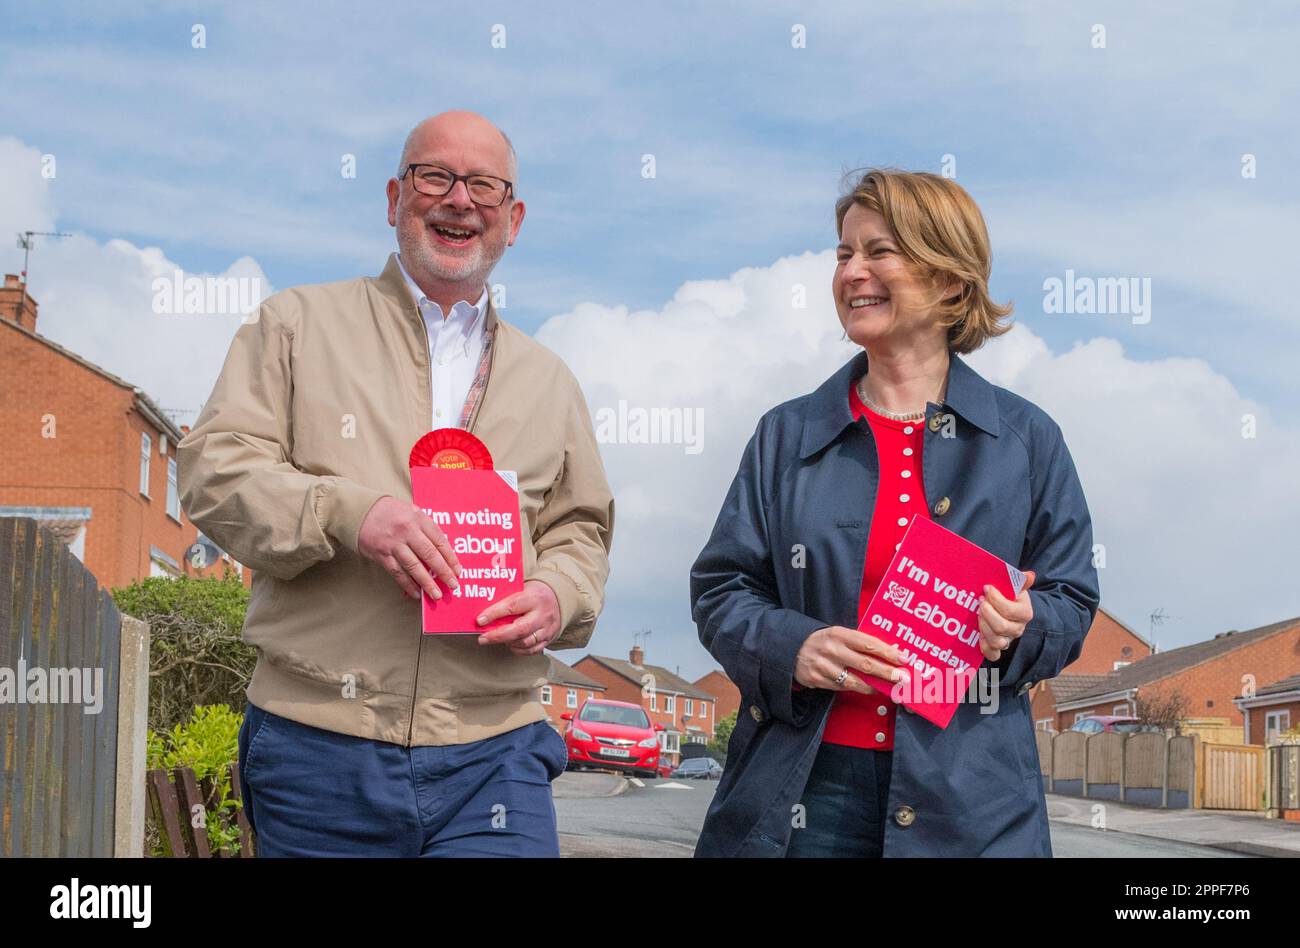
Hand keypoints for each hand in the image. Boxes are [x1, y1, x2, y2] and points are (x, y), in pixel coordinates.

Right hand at [357, 497, 461, 600]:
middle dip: (443, 572)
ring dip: (426, 583)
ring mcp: (394, 543)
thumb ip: (427, 528)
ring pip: (414, 566)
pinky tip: (416, 593)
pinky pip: (397, 572)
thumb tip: (443, 551)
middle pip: (429, 554)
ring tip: (436, 594)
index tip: (458, 570)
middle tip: (453, 585)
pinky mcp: (382, 554)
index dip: (450, 557)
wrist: (360, 511)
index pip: (439, 540)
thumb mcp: (412, 512)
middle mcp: (407, 530)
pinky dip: (407, 584)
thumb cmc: (391, 512)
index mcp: (418, 518)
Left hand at [474, 580, 561, 654]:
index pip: (512, 606)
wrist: (559, 598)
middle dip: (498, 635)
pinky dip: (518, 649)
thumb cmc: (536, 593)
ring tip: (495, 639)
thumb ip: (507, 598)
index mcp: (534, 597)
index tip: (480, 620)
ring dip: (507, 642)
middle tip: (483, 638)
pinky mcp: (548, 639)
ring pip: (525, 642)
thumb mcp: (523, 588)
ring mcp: (547, 628)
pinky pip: (531, 650)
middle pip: (519, 629)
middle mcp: (542, 614)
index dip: (494, 614)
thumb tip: (484, 608)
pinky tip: (509, 643)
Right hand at [793, 626, 908, 692]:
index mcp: (839, 634)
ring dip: (873, 685)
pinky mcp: (817, 680)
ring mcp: (823, 666)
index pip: (868, 643)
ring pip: (854, 681)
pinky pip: (841, 688)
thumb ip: (860, 642)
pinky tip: (868, 688)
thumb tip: (889, 651)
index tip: (903, 659)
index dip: (887, 652)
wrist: (792, 648)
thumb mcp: (839, 634)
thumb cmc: (823, 641)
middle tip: (903, 678)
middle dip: (887, 672)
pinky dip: (857, 689)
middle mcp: (831, 650)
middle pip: (864, 664)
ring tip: (887, 687)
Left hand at [978, 570, 1036, 661]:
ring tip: (977, 615)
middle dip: (987, 613)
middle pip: (1002, 627)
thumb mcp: (1014, 587)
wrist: (1007, 610)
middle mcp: (1018, 629)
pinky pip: (993, 655)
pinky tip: (978, 635)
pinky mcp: (998, 649)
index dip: (995, 599)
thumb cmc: (1008, 596)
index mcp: (1024, 613)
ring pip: (997, 642)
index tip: (986, 588)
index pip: (1010, 610)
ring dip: (983, 627)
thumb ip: (1020, 581)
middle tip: (979, 602)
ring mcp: (1008, 640)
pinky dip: (984, 647)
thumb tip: (1030, 575)